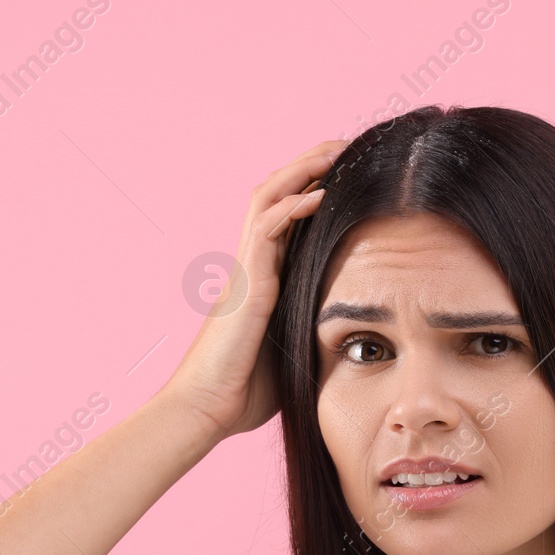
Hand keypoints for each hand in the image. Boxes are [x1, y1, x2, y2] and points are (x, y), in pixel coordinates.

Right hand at [167, 138, 346, 438]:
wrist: (205, 409)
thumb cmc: (242, 392)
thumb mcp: (291, 354)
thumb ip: (311, 333)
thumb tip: (348, 338)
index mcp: (264, 279)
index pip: (290, 219)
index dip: (314, 190)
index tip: (349, 174)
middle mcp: (253, 265)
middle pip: (277, 195)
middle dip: (310, 166)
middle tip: (346, 146)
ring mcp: (247, 270)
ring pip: (270, 198)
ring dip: (303, 170)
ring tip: (337, 150)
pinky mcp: (247, 282)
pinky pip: (268, 229)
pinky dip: (294, 206)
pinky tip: (322, 192)